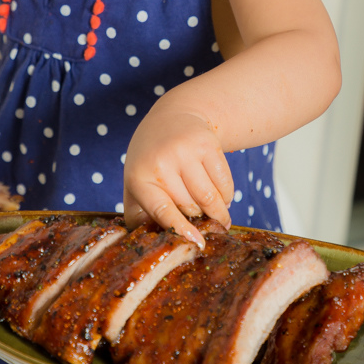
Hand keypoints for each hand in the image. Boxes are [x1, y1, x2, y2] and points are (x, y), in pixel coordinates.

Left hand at [122, 96, 233, 247]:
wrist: (173, 116)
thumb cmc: (152, 159)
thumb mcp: (137, 183)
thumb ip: (140, 215)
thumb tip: (156, 246)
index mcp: (139, 177)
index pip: (162, 210)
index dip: (181, 229)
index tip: (197, 243)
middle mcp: (161, 161)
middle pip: (191, 207)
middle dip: (201, 221)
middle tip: (206, 228)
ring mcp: (185, 150)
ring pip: (211, 198)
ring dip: (219, 214)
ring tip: (220, 220)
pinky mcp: (207, 144)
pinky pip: (225, 183)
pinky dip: (227, 197)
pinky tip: (221, 197)